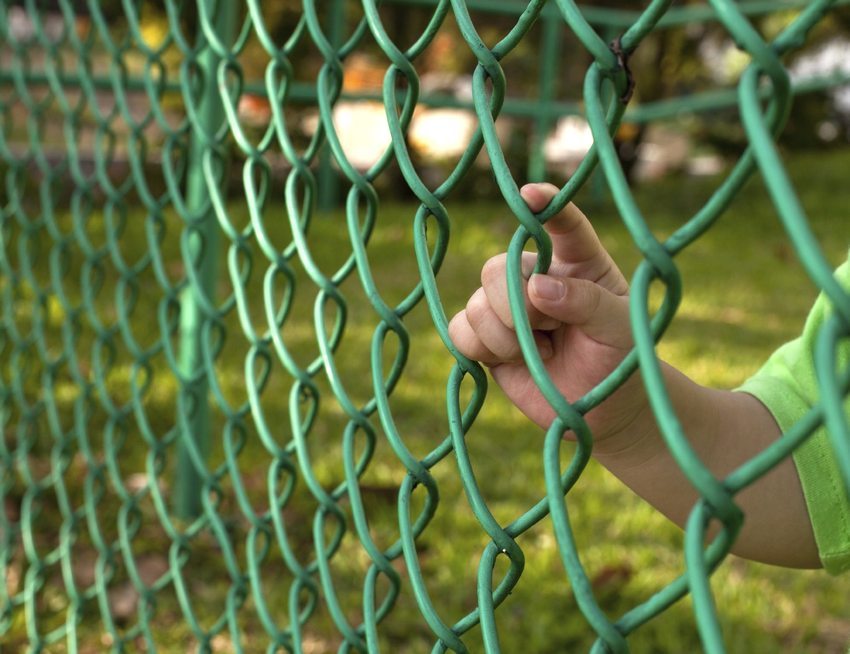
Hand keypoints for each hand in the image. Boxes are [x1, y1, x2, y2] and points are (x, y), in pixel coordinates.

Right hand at [448, 183, 647, 447]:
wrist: (605, 409)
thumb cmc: (622, 360)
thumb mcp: (620, 328)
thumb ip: (586, 302)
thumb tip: (537, 287)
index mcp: (579, 262)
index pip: (562, 224)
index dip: (546, 206)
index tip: (531, 196)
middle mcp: (537, 275)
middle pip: (498, 269)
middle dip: (517, 306)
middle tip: (551, 331)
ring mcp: (505, 306)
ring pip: (476, 304)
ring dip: (506, 337)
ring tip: (540, 353)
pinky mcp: (484, 337)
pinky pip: (459, 331)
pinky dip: (481, 349)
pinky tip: (512, 360)